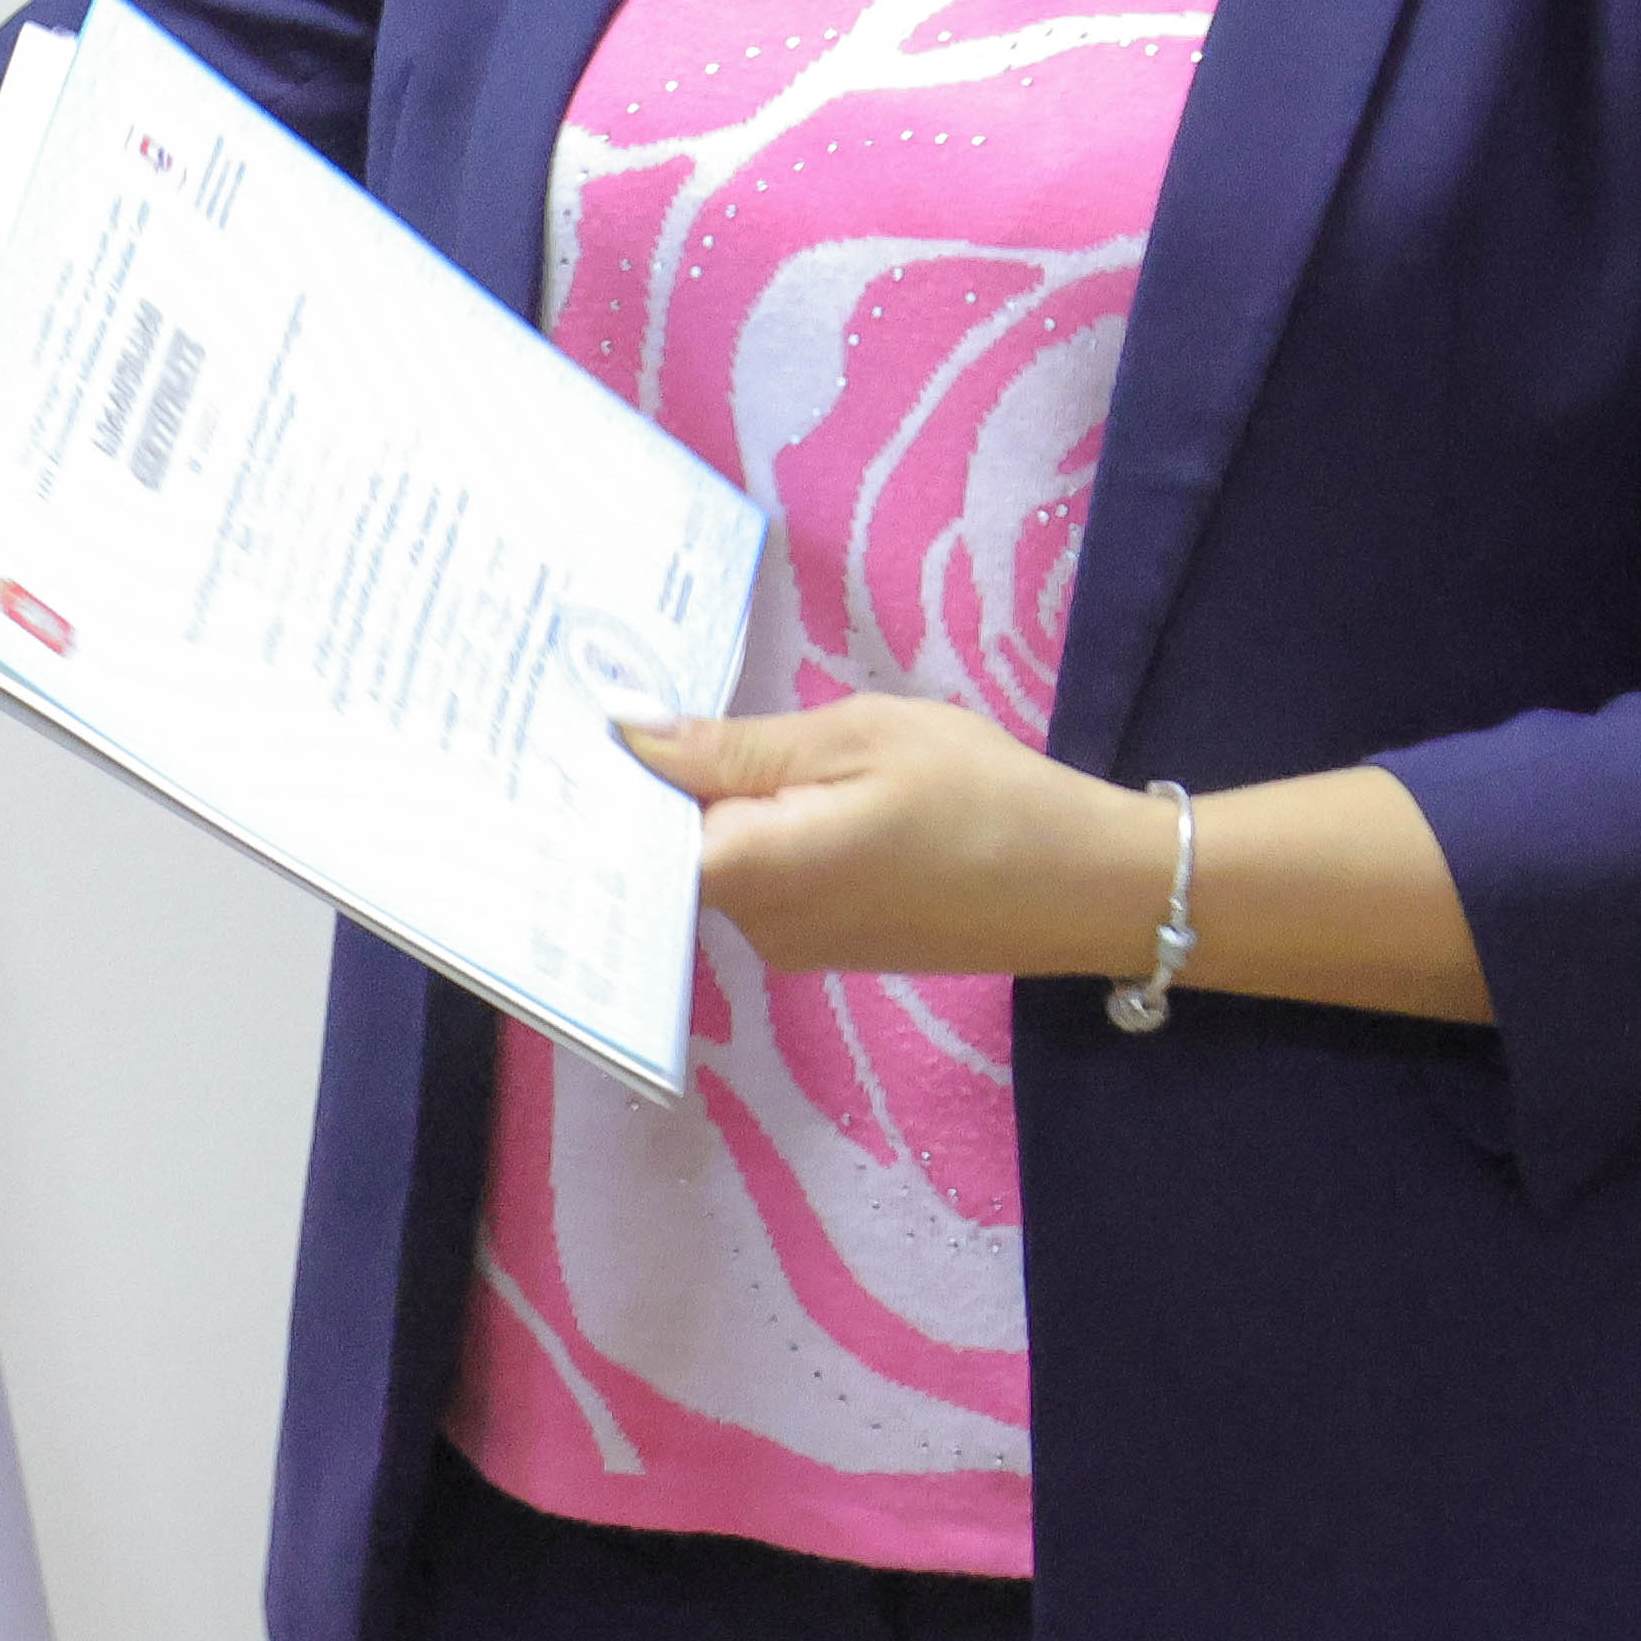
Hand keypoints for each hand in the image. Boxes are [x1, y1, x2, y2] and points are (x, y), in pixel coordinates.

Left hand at [623, 691, 1174, 982]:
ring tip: (675, 723)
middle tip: (600, 697)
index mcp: (756, 873)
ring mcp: (795, 943)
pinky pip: (761, 879)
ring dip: (706, 804)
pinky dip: (752, 830)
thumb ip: (738, 745)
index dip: (593, 783)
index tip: (550, 723)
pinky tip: (760, 778)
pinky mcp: (827, 942)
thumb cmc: (983, 796)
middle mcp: (759, 927)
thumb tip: (629, 732)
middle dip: (643, 785)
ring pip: (717, 861)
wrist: (1091, 883)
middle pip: (668, 852)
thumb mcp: (858, 738)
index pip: (630, 841)